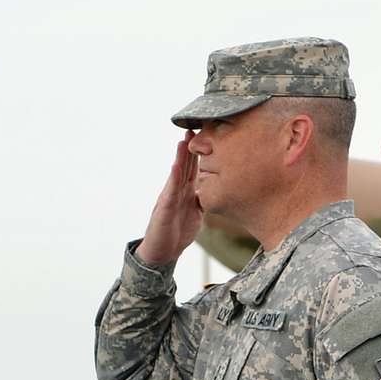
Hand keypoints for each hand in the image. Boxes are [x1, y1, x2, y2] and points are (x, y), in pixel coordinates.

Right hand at [135, 131, 202, 265]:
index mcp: (186, 191)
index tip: (208, 135)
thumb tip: (218, 189)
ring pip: (177, 174)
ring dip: (181, 157)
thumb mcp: (196, 212)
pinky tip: (176, 166)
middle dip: (190, 147)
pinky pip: (170, 192)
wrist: (163, 252)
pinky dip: (174, 178)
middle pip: (185, 165)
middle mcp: (177, 191)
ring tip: (184, 140)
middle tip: (195, 128)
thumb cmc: (178, 231)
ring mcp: (170, 198)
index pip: (194, 168)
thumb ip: (203, 199)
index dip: (200, 153)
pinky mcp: (165, 208)